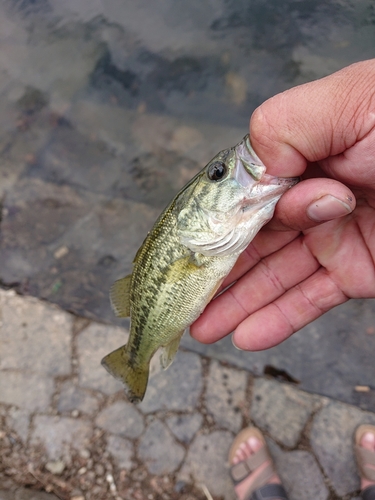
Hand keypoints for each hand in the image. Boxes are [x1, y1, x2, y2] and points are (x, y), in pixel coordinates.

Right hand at [190, 59, 374, 350]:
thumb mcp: (349, 102)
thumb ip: (285, 126)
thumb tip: (256, 175)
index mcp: (304, 150)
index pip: (243, 191)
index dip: (211, 223)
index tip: (182, 252)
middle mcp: (313, 193)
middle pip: (252, 239)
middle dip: (214, 271)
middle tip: (180, 298)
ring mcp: (335, 235)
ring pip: (275, 274)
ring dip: (236, 303)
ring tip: (200, 327)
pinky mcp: (359, 270)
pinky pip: (313, 298)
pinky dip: (280, 318)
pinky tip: (247, 335)